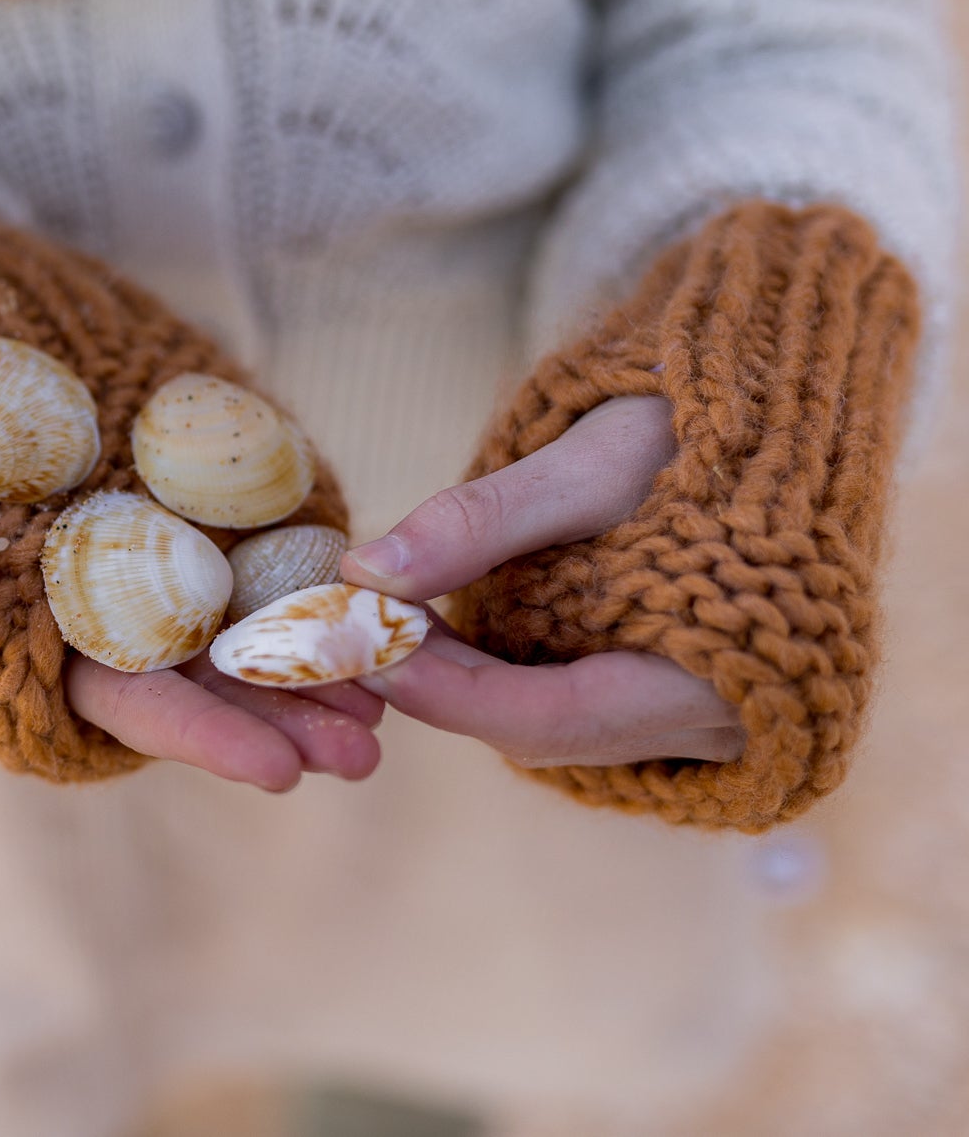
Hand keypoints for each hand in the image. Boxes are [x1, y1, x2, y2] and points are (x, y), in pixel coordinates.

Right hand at [0, 427, 383, 790]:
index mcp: (53, 639)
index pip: (133, 702)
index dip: (202, 736)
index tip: (277, 770)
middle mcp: (125, 614)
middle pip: (216, 683)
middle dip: (288, 721)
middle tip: (364, 756)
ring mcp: (178, 558)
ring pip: (261, 628)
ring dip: (325, 669)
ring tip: (395, 703)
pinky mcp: (217, 504)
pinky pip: (284, 548)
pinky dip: (332, 582)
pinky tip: (388, 608)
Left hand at [341, 396, 742, 766]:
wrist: (780, 412)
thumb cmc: (700, 427)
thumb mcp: (590, 462)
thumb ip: (480, 522)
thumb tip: (366, 572)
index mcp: (721, 673)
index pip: (551, 718)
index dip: (446, 692)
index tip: (367, 647)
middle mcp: (715, 720)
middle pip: (545, 732)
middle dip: (444, 687)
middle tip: (363, 628)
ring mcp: (698, 717)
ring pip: (554, 724)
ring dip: (468, 681)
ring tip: (399, 618)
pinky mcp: (673, 693)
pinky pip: (577, 704)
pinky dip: (508, 672)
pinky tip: (456, 628)